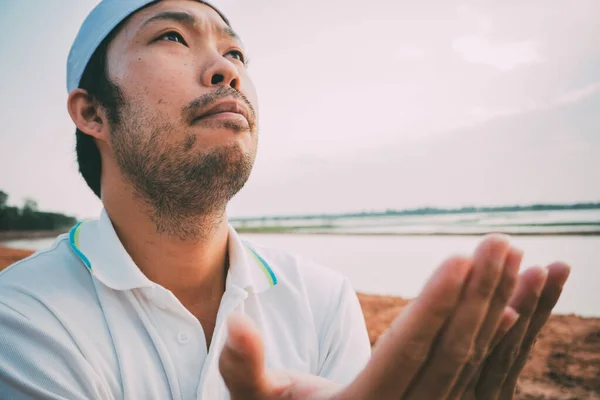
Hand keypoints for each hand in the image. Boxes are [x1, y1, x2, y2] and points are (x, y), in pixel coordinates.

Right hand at [218, 235, 566, 398]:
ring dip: (495, 307)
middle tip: (500, 241)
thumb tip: (235, 324)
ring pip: (470, 360)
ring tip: (512, 259)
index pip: (408, 351)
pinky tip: (512, 307)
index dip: (435, 306)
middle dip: (478, 295)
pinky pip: (475, 374)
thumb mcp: (256, 397)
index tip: (460, 259)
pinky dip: (496, 340)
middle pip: (450, 351)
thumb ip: (243, 365)